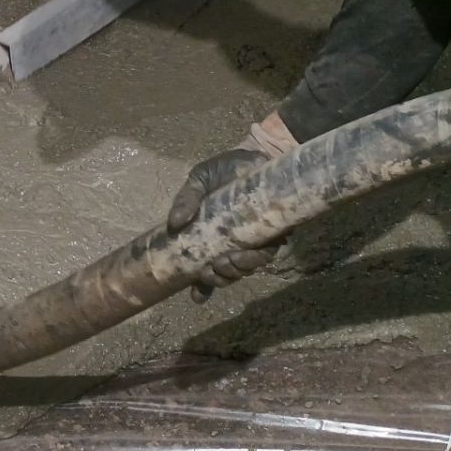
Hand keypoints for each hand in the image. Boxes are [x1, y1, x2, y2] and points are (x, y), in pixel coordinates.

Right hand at [167, 114, 299, 300]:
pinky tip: (248, 252)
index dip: (202, 288)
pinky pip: (269, 252)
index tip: (197, 296)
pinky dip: (257, 256)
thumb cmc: (225, 170)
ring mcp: (255, 241)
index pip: (206, 271)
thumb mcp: (198, 181)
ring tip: (230, 261)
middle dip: (220, 278)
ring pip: (247, 268)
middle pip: (227, 275)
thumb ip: (185, 200)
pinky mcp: (276, 232)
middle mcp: (233, 245)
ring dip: (238, 270)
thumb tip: (173, 224)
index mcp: (212, 239)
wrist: (257, 154)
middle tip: (213, 269)